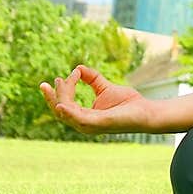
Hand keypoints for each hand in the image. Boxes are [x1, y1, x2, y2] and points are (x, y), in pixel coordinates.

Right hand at [39, 65, 154, 135]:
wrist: (145, 110)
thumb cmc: (127, 103)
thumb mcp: (105, 87)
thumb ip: (92, 78)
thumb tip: (78, 67)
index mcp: (85, 116)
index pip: (65, 105)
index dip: (61, 91)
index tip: (64, 76)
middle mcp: (84, 123)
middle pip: (61, 110)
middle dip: (52, 97)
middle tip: (46, 83)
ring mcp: (90, 125)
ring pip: (67, 113)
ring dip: (59, 99)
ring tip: (55, 85)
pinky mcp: (99, 124)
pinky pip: (79, 119)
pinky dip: (68, 112)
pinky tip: (61, 104)